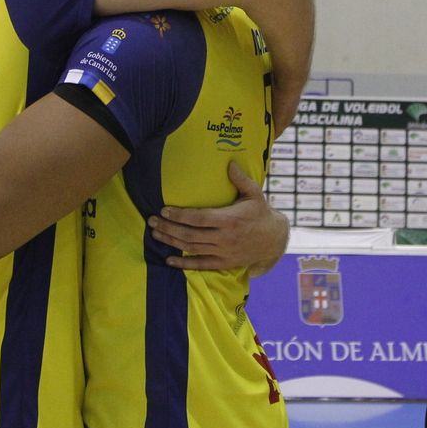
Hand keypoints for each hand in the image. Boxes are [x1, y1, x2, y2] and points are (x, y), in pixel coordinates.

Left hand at [148, 162, 287, 271]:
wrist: (275, 240)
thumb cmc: (261, 213)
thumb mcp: (255, 194)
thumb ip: (241, 179)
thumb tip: (230, 163)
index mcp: (230, 219)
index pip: (199, 218)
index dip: (180, 215)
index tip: (164, 210)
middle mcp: (225, 238)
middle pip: (190, 234)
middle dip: (168, 228)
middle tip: (151, 221)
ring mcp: (224, 252)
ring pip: (192, 248)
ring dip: (171, 242)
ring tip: (155, 234)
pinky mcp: (224, 263)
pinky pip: (201, 265)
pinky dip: (184, 264)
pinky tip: (169, 260)